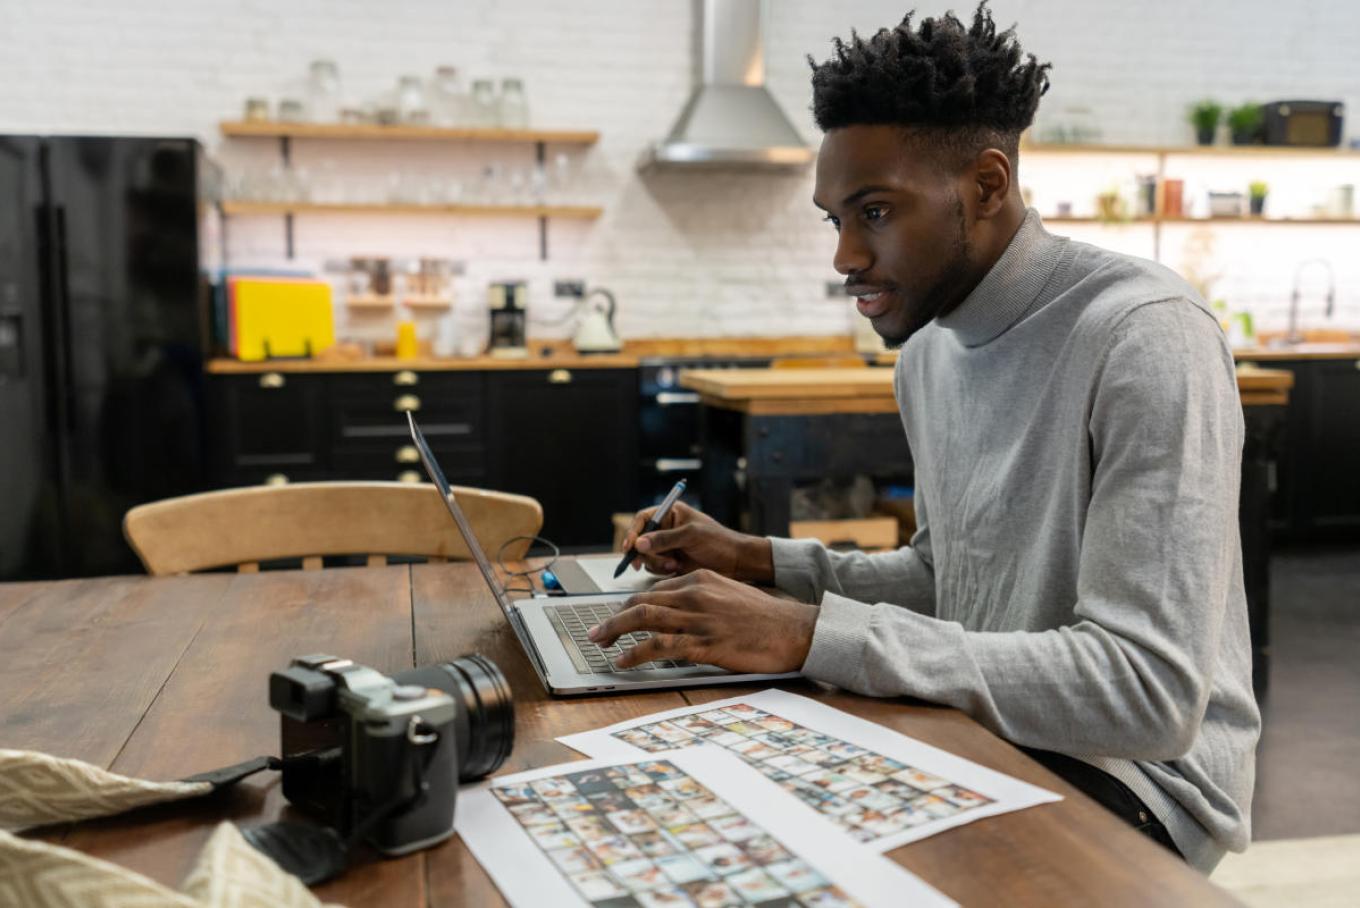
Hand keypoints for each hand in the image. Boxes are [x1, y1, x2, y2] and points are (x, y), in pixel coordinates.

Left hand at [587, 569, 816, 673]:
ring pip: (643, 619)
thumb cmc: (766, 617)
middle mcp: (695, 593)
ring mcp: (698, 618)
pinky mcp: (704, 643)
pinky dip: (636, 653)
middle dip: (613, 617)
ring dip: (614, 631)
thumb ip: (703, 598)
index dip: (631, 606)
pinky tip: (624, 660)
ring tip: (599, 642)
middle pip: (641, 602)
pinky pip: (659, 646)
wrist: (793, 630)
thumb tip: (680, 612)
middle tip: (597, 631)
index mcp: (701, 579)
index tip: (619, 617)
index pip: (655, 590)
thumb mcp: (731, 594)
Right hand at [621, 501, 773, 582]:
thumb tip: (638, 544)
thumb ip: (664, 539)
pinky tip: (676, 569)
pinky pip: (654, 567)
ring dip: (655, 562)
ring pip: (646, 556)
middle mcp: (666, 529)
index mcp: (671, 513)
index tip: (629, 546)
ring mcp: (668, 547)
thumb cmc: (718, 541)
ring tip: (674, 565)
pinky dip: (661, 570)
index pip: (643, 519)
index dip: (633, 531)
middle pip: (640, 540)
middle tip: (647, 561)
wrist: (736, 563)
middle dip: (645, 552)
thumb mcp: (691, 535)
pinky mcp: (670, 563)